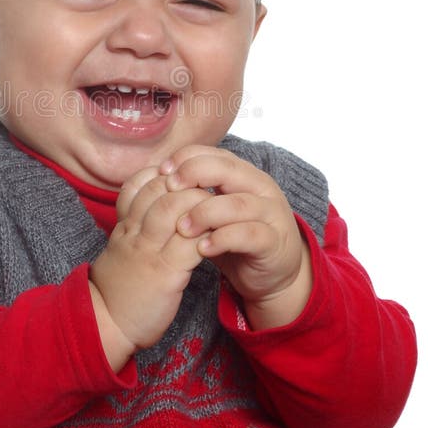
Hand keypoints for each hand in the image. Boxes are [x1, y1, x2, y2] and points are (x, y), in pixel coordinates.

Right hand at [89, 165, 212, 367]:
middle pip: (159, 189)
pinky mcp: (164, 274)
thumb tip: (155, 209)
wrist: (105, 325)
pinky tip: (219, 235)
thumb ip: (135, 227)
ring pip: (173, 209)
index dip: (163, 174)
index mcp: (124, 226)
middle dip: (187, 182)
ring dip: (198, 203)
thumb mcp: (121, 250)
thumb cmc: (119, 289)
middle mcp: (133, 233)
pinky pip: (189, 244)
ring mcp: (148, 251)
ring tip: (217, 206)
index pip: (139, 184)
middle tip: (208, 186)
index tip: (183, 177)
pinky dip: (207, 234)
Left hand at [161, 146, 312, 329]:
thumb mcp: (213, 213)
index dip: (187, 157)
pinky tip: (202, 248)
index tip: (162, 170)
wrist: (273, 274)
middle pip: (227, 169)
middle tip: (170, 189)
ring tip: (181, 227)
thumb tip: (153, 183)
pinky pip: (249, 235)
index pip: (215, 154)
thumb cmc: (236, 238)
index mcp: (243, 175)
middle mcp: (260, 188)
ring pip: (238, 204)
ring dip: (205, 213)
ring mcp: (270, 214)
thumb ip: (194, 196)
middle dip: (194, 174)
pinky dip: (223, 239)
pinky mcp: (274, 241)